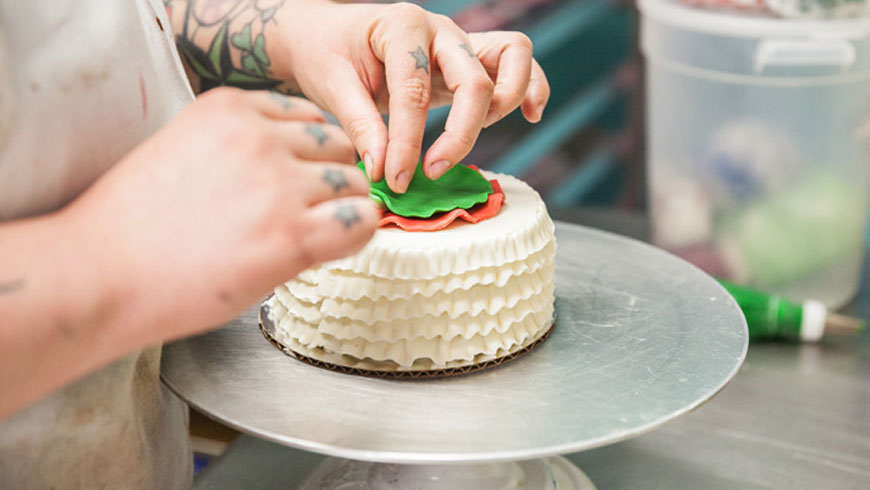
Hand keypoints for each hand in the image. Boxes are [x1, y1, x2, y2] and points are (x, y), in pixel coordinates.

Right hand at [63, 88, 377, 341]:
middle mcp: (259, 137)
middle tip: (310, 212)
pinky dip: (357, 235)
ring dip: (342, 210)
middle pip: (338, 147)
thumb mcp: (185, 151)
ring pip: (354, 185)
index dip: (310, 154)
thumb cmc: (133, 225)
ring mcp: (278, 185)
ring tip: (314, 236)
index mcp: (230, 107)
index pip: (308, 117)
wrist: (99, 274)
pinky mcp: (291, 235)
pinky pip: (361, 222)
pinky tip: (332, 249)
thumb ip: (240, 149)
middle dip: (331, 179)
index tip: (300, 181)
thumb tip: (296, 173)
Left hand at [272, 1, 550, 191]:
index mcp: (403, 26)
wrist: (329, 34)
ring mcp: (461, 41)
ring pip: (513, 56)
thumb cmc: (329, 54)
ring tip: (472, 139)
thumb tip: (383, 170)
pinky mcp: (472, 58)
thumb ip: (361, 126)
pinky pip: (517, 62)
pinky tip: (531, 115)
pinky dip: (531, 86)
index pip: (414, 90)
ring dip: (505, 102)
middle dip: (460, 133)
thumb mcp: (333, 86)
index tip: (395, 180)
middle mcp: (440, 29)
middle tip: (432, 172)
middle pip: (475, 80)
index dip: (407, 142)